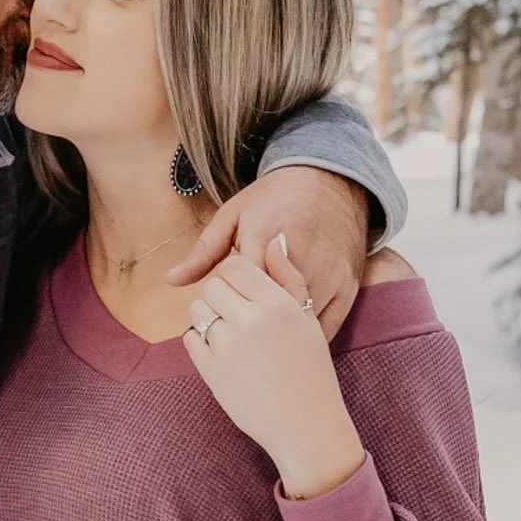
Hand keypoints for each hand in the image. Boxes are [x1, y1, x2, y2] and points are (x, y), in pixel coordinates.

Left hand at [168, 166, 371, 339]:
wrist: (331, 184)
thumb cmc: (275, 200)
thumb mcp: (234, 215)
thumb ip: (205, 251)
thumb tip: (172, 280)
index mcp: (265, 237)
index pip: (237, 288)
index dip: (227, 302)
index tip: (224, 302)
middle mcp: (300, 258)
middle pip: (267, 309)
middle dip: (251, 318)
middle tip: (243, 318)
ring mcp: (328, 274)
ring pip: (297, 322)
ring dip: (279, 331)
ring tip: (264, 328)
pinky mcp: (348, 287)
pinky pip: (324, 326)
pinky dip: (305, 336)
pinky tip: (289, 334)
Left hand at [182, 243, 366, 500]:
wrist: (306, 425)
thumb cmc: (311, 371)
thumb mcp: (308, 319)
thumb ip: (288, 278)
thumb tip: (273, 240)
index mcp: (278, 305)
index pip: (235, 266)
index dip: (234, 273)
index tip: (241, 286)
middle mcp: (251, 321)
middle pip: (213, 284)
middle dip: (220, 293)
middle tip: (235, 310)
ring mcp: (227, 347)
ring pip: (197, 309)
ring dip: (207, 315)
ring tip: (230, 332)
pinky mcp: (211, 371)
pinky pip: (190, 339)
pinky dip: (201, 341)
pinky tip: (222, 352)